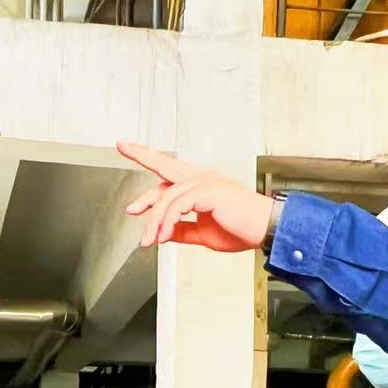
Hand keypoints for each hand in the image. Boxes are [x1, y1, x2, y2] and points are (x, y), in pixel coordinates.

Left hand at [118, 141, 272, 251]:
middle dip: (143, 154)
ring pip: (167, 198)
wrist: (264, 230)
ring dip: (154, 221)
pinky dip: (167, 221)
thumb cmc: (240, 230)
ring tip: (149, 241)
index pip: (170, 175)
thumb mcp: (203, 233)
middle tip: (122, 146)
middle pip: (166, 165)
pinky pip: (178, 205)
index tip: (130, 161)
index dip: (149, 171)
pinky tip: (163, 235)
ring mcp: (206, 181)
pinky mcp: (209, 191)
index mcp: (201, 184)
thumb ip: (181, 230)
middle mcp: (202, 177)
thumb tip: (162, 232)